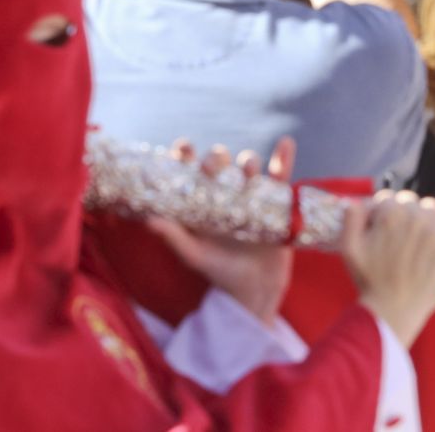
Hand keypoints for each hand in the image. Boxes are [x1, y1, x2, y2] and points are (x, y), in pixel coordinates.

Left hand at [149, 137, 297, 325]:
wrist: (254, 291)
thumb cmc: (219, 271)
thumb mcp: (195, 255)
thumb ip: (174, 238)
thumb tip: (149, 221)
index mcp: (202, 199)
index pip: (190, 168)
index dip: (185, 153)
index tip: (184, 148)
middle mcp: (225, 191)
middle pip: (219, 162)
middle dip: (215, 157)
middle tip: (211, 167)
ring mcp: (251, 194)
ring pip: (248, 165)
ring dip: (248, 161)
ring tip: (248, 170)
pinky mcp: (276, 201)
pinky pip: (281, 175)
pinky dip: (284, 158)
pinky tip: (285, 144)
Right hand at [341, 190, 434, 348]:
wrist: (395, 310)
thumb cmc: (370, 280)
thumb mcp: (349, 249)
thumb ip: (351, 218)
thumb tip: (356, 200)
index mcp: (392, 214)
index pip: (388, 199)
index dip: (381, 214)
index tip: (381, 230)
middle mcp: (418, 218)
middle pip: (410, 202)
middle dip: (402, 215)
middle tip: (398, 238)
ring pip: (431, 207)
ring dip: (424, 217)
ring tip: (417, 238)